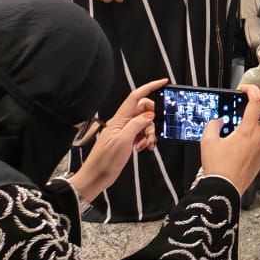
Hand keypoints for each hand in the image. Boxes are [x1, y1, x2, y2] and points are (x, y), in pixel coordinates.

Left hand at [67, 81, 162, 205]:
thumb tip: (149, 115)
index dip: (150, 87)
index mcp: (119, 119)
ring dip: (150, 133)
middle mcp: (121, 123)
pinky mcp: (126, 140)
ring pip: (144, 124)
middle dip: (153, 120)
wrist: (95, 177)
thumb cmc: (104, 161)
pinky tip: (143, 147)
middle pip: (143, 111)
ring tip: (148, 145)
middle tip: (154, 134)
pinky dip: (145, 139)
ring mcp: (124, 131)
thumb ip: (137, 124)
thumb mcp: (123, 141)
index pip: (136, 97)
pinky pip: (141, 133)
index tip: (163, 82)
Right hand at [197, 85, 259, 195]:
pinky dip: (259, 135)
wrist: (225, 189)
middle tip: (249, 109)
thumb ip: (213, 125)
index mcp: (248, 130)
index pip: (258, 101)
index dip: (253, 89)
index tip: (244, 89)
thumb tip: (219, 121)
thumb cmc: (218, 167)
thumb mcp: (207, 142)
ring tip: (244, 126)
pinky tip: (244, 141)